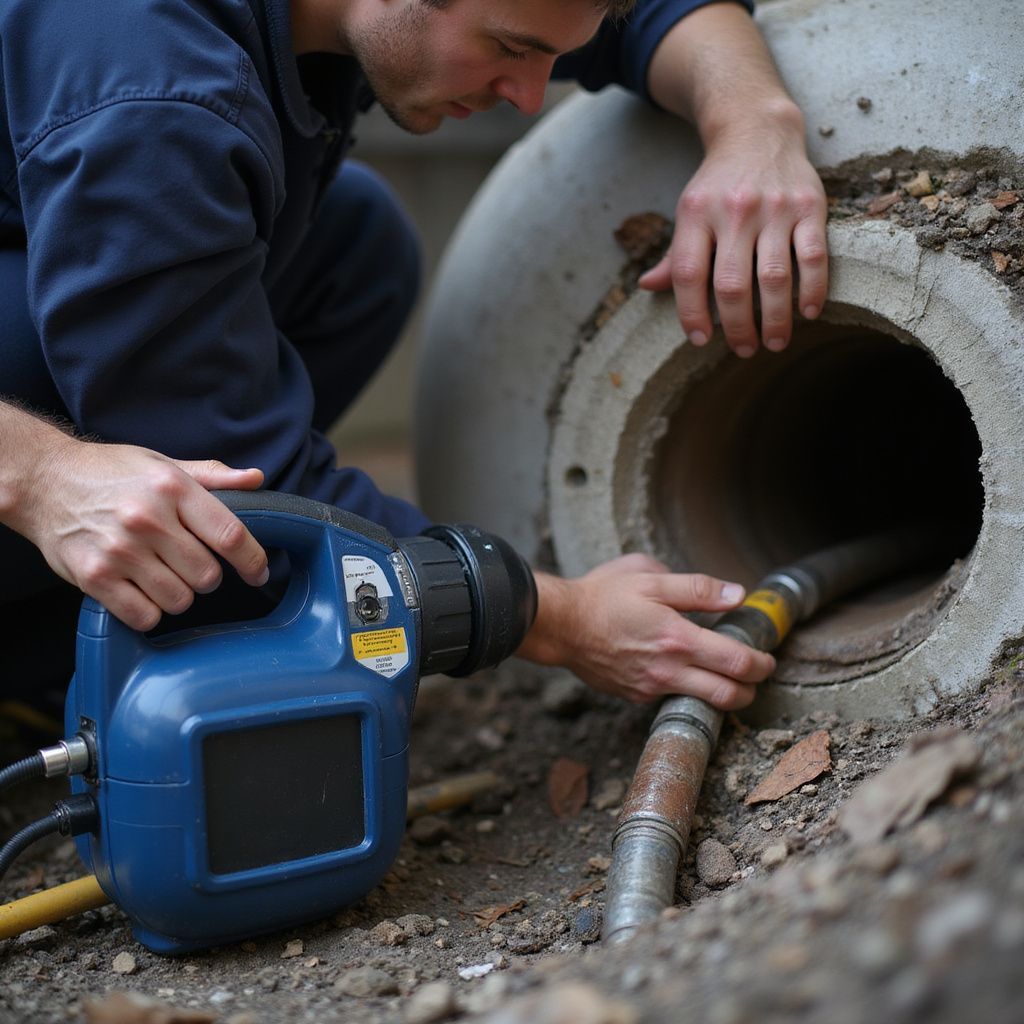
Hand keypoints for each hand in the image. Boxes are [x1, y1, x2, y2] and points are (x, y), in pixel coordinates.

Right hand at [16, 436, 267, 630]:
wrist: (43, 480)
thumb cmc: (110, 472)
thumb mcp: (163, 464)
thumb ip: (212, 476)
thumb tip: (257, 480)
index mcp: (173, 488)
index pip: (230, 535)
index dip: (253, 561)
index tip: (258, 573)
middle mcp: (148, 519)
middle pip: (208, 575)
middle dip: (207, 576)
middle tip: (190, 564)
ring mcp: (119, 550)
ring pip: (179, 599)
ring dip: (179, 595)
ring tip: (162, 574)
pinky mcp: (94, 576)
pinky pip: (144, 616)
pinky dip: (149, 611)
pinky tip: (140, 591)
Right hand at [518, 554, 775, 708]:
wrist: (560, 625)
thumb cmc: (602, 595)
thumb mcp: (650, 577)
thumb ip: (697, 588)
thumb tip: (735, 594)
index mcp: (678, 638)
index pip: (736, 662)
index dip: (761, 664)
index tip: (767, 659)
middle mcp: (668, 670)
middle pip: (727, 696)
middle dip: (750, 690)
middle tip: (756, 676)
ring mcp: (651, 687)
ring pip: (701, 702)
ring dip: (721, 693)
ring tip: (725, 676)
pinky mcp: (634, 695)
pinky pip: (670, 697)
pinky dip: (685, 688)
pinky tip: (679, 669)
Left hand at [641, 2, 828, 357]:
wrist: (758, 130)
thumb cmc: (718, 185)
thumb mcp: (688, 212)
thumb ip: (673, 254)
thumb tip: (646, 287)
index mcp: (696, 214)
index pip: (687, 274)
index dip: (691, 312)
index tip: (700, 339)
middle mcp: (734, 211)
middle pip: (731, 284)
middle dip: (737, 326)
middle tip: (743, 350)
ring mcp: (774, 209)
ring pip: (774, 277)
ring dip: (775, 318)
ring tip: (774, 343)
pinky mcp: (810, 206)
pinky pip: (813, 256)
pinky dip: (813, 288)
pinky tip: (808, 313)